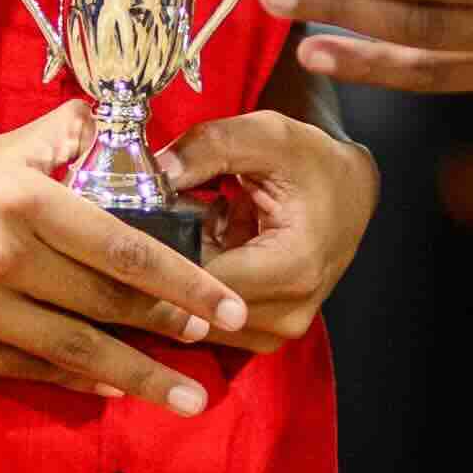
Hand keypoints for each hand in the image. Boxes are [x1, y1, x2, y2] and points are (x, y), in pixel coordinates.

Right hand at [0, 105, 247, 410]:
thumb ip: (49, 144)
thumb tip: (102, 129)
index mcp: (18, 201)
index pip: (123, 245)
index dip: (183, 280)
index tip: (225, 302)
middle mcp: (2, 259)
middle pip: (108, 302)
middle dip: (171, 326)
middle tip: (220, 342)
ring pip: (77, 350)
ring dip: (140, 375)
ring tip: (188, 396)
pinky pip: (30, 370)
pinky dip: (77, 381)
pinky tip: (112, 389)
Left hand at [166, 106, 379, 348]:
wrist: (349, 193)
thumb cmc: (311, 162)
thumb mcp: (265, 135)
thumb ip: (208, 147)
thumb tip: (154, 171)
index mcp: (294, 267)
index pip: (201, 280)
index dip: (156, 256)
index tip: (124, 230)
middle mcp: (288, 313)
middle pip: (192, 308)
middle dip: (160, 268)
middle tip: (145, 225)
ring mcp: (277, 332)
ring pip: (192, 320)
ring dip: (174, 280)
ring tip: (184, 232)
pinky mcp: (264, 336)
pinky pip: (205, 323)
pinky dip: (191, 288)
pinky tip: (199, 250)